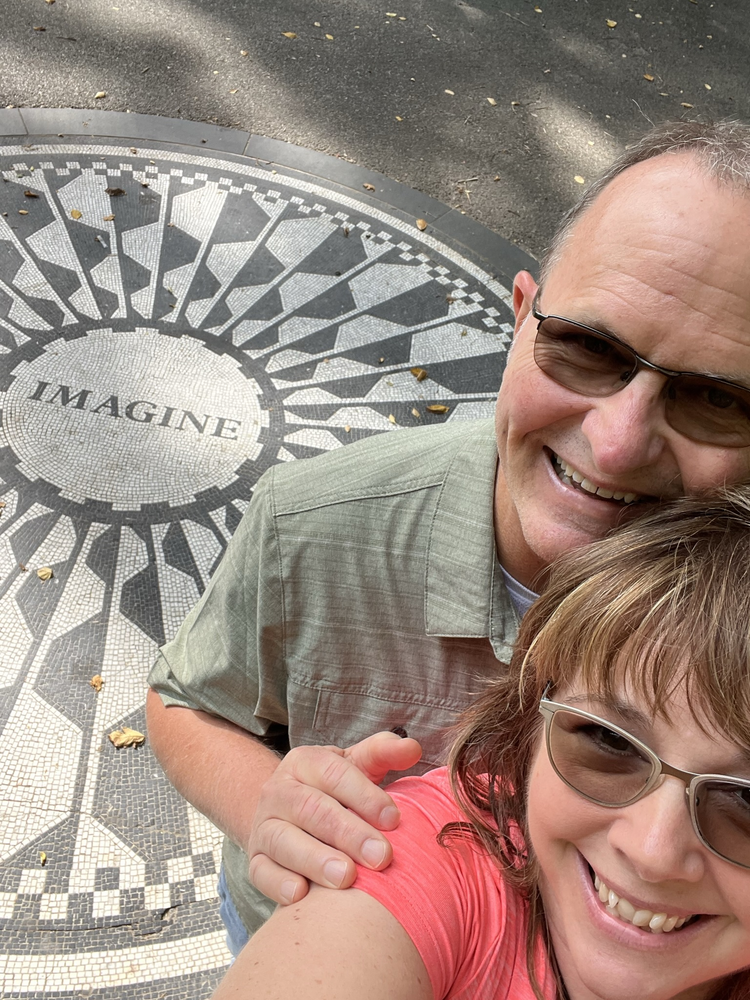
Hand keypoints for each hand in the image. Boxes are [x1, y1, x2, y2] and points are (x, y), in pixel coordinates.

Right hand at [247, 731, 421, 905]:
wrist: (288, 813)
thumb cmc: (335, 790)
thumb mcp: (357, 765)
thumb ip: (384, 753)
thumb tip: (412, 747)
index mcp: (305, 762)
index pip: (333, 774)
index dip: (364, 795)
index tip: (394, 819)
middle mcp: (278, 790)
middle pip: (311, 809)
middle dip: (348, 834)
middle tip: (381, 857)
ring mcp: (264, 826)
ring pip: (283, 840)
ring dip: (315, 860)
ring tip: (346, 877)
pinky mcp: (255, 860)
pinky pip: (261, 872)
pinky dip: (279, 884)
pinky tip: (302, 894)